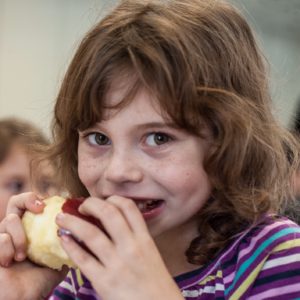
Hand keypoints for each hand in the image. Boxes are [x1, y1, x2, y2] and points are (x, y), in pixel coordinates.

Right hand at [0, 192, 65, 298]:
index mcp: (28, 231)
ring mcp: (1, 239)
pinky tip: (9, 263)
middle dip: (28, 200)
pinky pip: (1, 239)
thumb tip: (79, 234)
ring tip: (23, 256)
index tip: (48, 206)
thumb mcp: (56, 262)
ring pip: (10, 219)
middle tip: (40, 209)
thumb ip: (65, 247)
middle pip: (16, 201)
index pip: (29, 205)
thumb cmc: (36, 284)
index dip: (37, 200)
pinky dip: (7, 250)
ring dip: (21, 237)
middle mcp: (13, 231)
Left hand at [56, 196, 183, 299]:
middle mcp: (131, 247)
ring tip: (61, 218)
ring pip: (91, 234)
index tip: (103, 201)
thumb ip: (136, 237)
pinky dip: (71, 246)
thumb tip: (114, 224)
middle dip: (91, 204)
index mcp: (144, 239)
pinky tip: (63, 239)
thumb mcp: (151, 253)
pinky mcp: (104, 282)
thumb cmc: (156, 282)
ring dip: (73, 222)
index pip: (128, 207)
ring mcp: (117, 264)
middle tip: (82, 206)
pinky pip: (83, 259)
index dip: (113, 198)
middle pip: (108, 213)